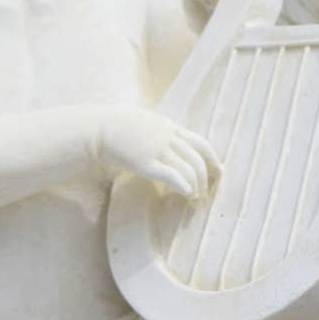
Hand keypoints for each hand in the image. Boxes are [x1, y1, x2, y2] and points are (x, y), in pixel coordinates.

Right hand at [90, 107, 220, 200]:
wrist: (99, 128)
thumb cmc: (118, 125)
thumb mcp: (145, 121)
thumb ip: (161, 129)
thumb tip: (171, 137)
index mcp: (169, 127)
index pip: (200, 143)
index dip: (212, 158)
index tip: (219, 170)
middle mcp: (167, 137)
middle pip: (197, 159)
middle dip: (205, 178)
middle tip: (205, 192)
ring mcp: (157, 150)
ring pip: (188, 169)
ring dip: (195, 185)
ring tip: (194, 198)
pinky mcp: (146, 163)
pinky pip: (172, 175)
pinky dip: (183, 185)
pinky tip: (186, 193)